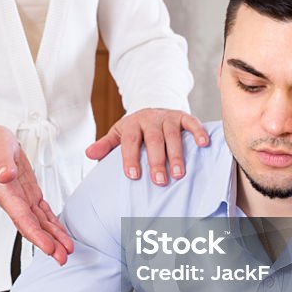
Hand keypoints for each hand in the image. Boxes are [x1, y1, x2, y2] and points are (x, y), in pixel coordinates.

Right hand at [0, 126, 72, 264]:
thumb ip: (2, 162)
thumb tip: (5, 176)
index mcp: (5, 193)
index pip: (22, 218)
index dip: (35, 234)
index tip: (48, 248)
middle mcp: (14, 201)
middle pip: (32, 226)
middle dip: (47, 243)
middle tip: (63, 258)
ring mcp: (22, 199)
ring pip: (40, 223)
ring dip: (53, 237)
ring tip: (67, 251)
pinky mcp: (30, 194)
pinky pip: (43, 213)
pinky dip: (53, 224)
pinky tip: (61, 235)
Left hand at [85, 108, 209, 184]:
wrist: (152, 109)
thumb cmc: (135, 129)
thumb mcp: (118, 134)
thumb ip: (106, 145)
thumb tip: (88, 154)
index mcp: (131, 123)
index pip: (130, 140)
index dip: (131, 157)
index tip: (133, 176)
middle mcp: (150, 118)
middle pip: (153, 139)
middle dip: (156, 160)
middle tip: (159, 181)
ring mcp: (168, 116)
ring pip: (172, 134)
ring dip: (176, 154)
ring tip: (179, 174)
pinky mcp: (183, 115)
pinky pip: (192, 122)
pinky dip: (198, 132)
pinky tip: (203, 144)